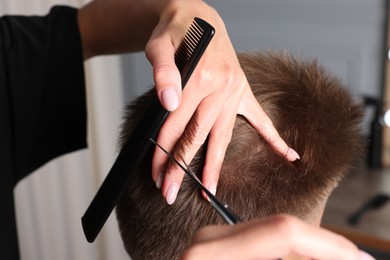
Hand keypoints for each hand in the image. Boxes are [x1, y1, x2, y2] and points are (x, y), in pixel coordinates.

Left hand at [78, 0, 298, 204]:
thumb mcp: (159, 46)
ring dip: (214, 166)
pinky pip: (261, 119)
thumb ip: (163, 74)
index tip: (155, 174)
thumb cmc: (176, 32)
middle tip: (169, 193)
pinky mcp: (244, 92)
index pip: (175, 123)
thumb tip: (167, 103)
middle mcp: (222, 87)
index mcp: (200, 76)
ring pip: (223, 136)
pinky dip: (275, 139)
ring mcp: (236, 92)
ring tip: (209, 191)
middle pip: (197, 136)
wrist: (198, 18)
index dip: (162, 151)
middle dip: (180, 168)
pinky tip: (289, 156)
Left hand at [181, 214, 373, 259]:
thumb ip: (285, 257)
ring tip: (326, 258)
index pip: (283, 231)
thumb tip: (334, 256)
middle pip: (283, 229)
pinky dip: (284, 252)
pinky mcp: (216, 243)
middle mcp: (210, 238)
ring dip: (304, 250)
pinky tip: (297, 255)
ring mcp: (211, 238)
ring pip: (275, 234)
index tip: (357, 258)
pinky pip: (261, 242)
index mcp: (212, 252)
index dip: (328, 245)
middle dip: (321, 247)